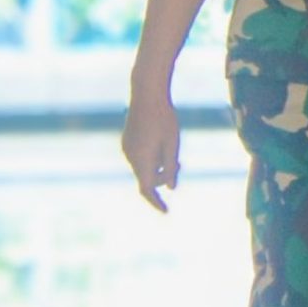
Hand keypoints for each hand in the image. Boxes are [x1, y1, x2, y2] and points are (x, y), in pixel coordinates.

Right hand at [120, 91, 180, 212]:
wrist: (146, 94)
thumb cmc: (164, 118)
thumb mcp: (173, 144)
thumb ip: (171, 167)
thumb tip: (171, 187)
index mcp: (142, 160)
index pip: (147, 189)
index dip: (156, 202)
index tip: (166, 211)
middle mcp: (130, 157)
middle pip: (147, 178)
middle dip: (163, 177)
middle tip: (180, 165)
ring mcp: (127, 148)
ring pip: (143, 167)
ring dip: (158, 166)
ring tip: (172, 149)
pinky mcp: (127, 141)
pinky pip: (140, 157)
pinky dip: (151, 158)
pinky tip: (161, 143)